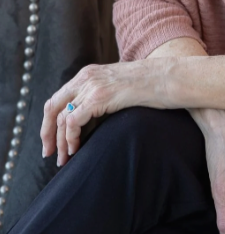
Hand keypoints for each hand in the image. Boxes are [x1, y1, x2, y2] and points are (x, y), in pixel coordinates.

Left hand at [40, 60, 167, 166]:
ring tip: (65, 159)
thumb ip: (103, 96)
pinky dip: (70, 139)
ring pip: (60, 117)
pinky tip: (77, 149)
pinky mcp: (99, 97)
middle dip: (47, 133)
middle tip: (51, 154)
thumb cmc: (152, 86)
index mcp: (89, 74)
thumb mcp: (119, 87)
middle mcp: (86, 77)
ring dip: (59, 142)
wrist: (169, 77)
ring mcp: (91, 86)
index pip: (58, 98)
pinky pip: (72, 122)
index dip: (50, 122)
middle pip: (52, 107)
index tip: (53, 142)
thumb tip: (91, 117)